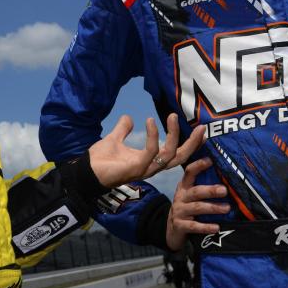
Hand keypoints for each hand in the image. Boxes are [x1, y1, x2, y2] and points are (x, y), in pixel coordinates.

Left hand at [88, 113, 203, 187]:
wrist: (85, 172)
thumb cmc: (99, 160)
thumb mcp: (114, 139)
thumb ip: (123, 129)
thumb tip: (129, 117)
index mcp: (149, 161)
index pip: (175, 154)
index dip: (188, 143)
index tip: (199, 129)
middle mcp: (150, 167)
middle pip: (180, 158)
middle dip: (192, 144)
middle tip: (201, 127)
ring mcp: (144, 169)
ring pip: (169, 156)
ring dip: (173, 135)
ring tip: (172, 116)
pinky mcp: (136, 169)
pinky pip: (151, 152)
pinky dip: (153, 136)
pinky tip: (150, 121)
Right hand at [166, 157, 229, 250]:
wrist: (173, 229)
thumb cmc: (188, 208)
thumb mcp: (192, 195)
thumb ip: (204, 186)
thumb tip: (225, 176)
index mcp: (185, 186)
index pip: (190, 172)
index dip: (199, 166)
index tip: (210, 160)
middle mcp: (181, 197)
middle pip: (196, 191)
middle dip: (210, 190)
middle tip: (225, 190)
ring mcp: (179, 211)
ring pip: (197, 208)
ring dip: (212, 207)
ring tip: (227, 208)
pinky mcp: (180, 225)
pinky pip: (193, 226)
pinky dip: (205, 226)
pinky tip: (217, 227)